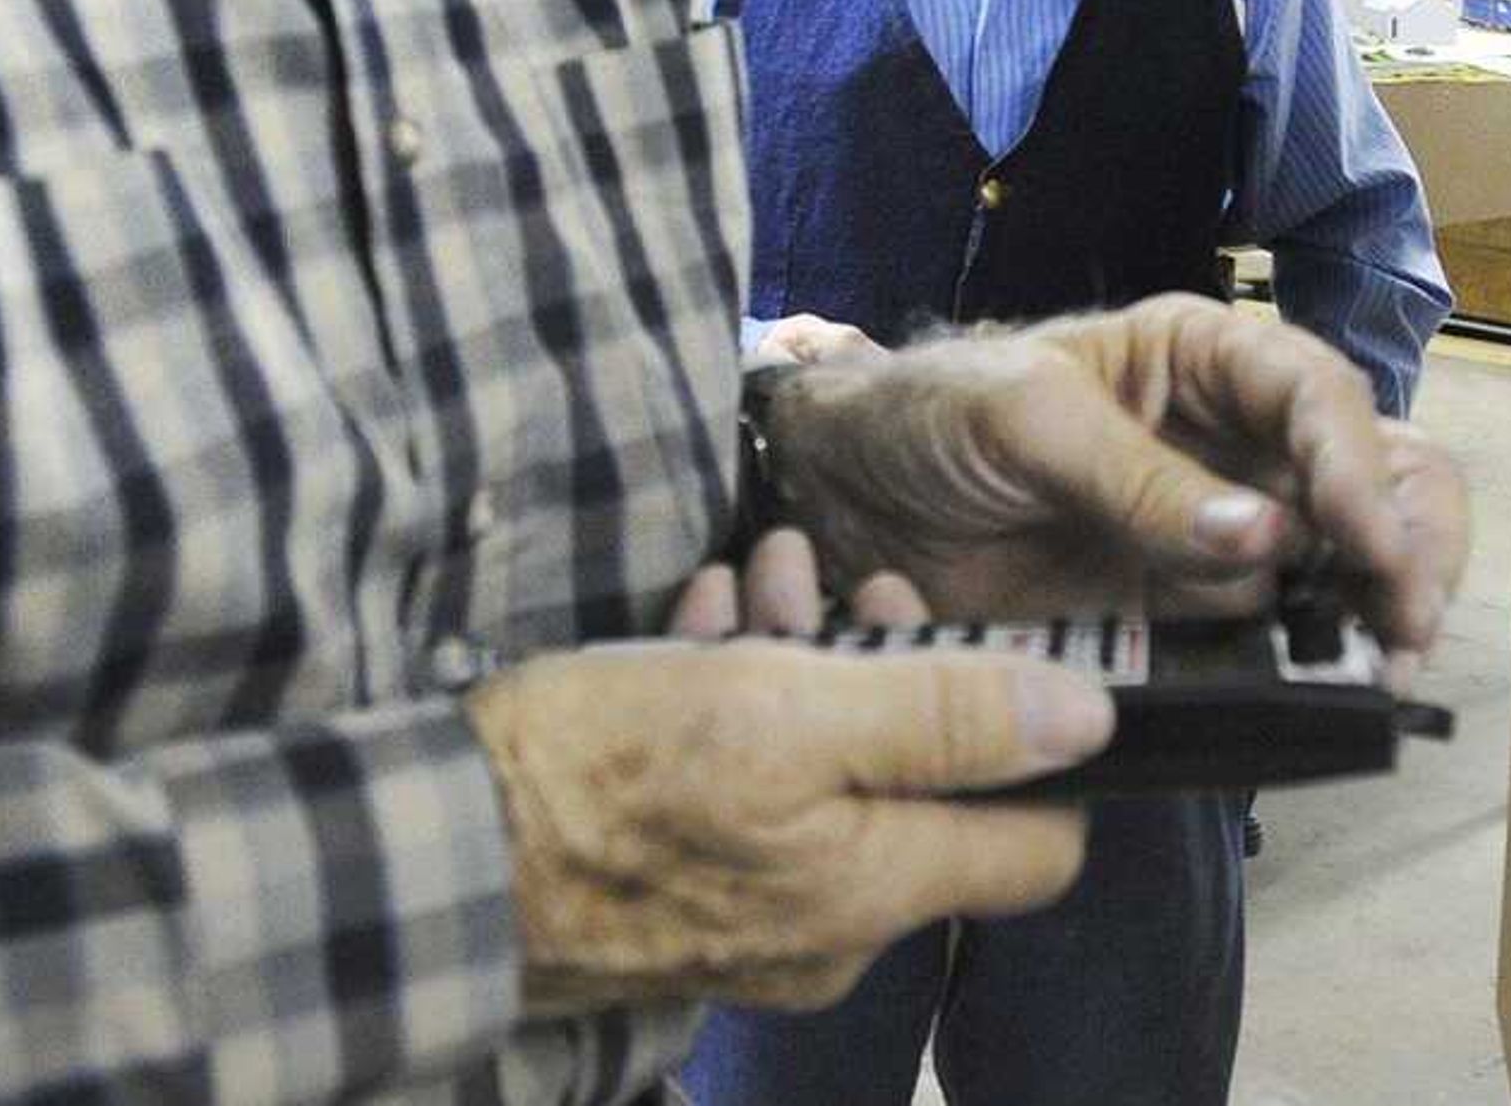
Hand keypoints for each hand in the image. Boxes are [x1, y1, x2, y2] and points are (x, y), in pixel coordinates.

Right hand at [469, 531, 1109, 1017]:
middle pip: (922, 794)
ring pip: (828, 781)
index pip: (1041, 848)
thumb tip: (1090, 719)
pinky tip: (699, 632)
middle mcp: (829, 934)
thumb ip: (947, 716)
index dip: (1041, 742)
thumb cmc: (601, 774)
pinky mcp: (676, 901)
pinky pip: (749, 803)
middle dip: (892, 666)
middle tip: (833, 575)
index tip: (986, 647)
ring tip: (756, 578)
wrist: (421, 852)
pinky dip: (739, 710)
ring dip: (806, 666)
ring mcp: (749, 926)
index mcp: (875, 892)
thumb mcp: (788, 709)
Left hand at [759, 294, 1469, 664]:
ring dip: (1386, 605)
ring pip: (1352, 557)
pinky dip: (1322, 661)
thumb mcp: (1025, 420)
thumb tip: (1265, 541)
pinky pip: (1282, 636)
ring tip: (1383, 665)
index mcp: (1207, 358)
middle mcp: (1238, 441)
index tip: (1367, 544)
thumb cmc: (932, 414)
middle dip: (1410, 539)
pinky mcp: (1192, 615)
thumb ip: (1139, 478)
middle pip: (1377, 471)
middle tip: (1402, 620)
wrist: (846, 497)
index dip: (1359, 466)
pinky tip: (1331, 690)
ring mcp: (1223, 534)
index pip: (1320, 396)